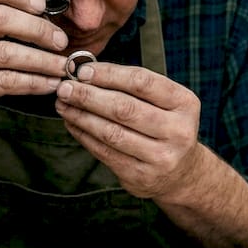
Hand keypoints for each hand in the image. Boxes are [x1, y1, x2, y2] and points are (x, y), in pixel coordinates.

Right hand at [0, 0, 69, 141]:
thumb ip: (2, 24)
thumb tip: (49, 17)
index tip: (43, 6)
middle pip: (0, 18)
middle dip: (38, 29)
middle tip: (61, 42)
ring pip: (7, 53)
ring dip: (42, 60)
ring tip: (62, 66)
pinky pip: (6, 80)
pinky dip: (34, 82)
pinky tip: (49, 84)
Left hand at [54, 62, 202, 198]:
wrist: (182, 173)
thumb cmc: (164, 126)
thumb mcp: (164, 102)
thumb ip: (132, 86)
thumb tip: (85, 73)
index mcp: (184, 104)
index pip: (142, 82)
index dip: (109, 74)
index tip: (82, 71)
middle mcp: (177, 131)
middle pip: (124, 109)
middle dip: (88, 96)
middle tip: (65, 88)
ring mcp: (161, 157)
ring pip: (111, 133)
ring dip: (81, 116)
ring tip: (63, 105)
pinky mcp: (141, 177)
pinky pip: (105, 152)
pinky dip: (84, 136)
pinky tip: (72, 123)